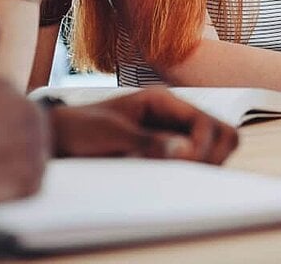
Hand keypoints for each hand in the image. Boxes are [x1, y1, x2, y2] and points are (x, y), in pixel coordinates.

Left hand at [49, 89, 238, 164]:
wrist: (59, 138)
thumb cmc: (81, 129)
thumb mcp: (113, 134)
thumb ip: (149, 142)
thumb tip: (185, 151)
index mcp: (163, 101)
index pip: (206, 121)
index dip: (204, 144)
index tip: (186, 163)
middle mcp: (173, 115)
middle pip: (221, 132)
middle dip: (214, 153)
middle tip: (190, 172)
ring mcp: (172, 133)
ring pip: (213, 147)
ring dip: (207, 162)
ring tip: (183, 176)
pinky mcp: (166, 151)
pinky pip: (195, 160)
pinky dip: (194, 171)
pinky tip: (175, 179)